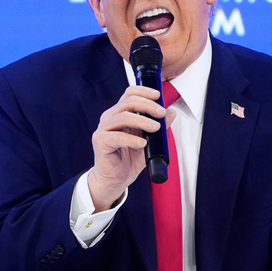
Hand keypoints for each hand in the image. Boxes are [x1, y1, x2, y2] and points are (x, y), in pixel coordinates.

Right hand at [87, 85, 173, 210]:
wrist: (116, 178)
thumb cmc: (129, 158)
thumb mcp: (150, 141)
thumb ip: (159, 126)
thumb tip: (171, 113)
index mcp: (120, 113)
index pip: (129, 94)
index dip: (143, 91)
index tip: (158, 95)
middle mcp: (110, 118)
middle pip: (128, 102)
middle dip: (148, 105)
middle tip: (161, 113)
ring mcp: (103, 129)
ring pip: (122, 116)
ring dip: (142, 121)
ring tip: (155, 128)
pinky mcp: (100, 141)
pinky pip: (116, 137)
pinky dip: (132, 139)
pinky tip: (143, 144)